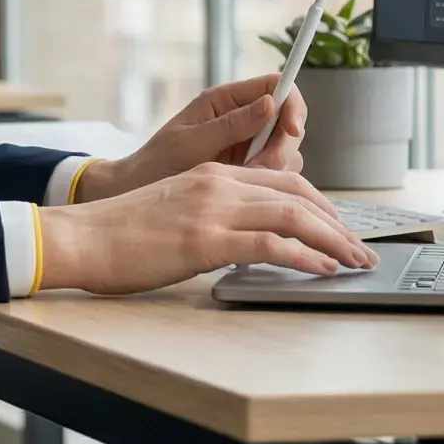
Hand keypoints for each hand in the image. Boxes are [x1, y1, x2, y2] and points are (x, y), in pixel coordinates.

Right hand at [37, 163, 374, 294]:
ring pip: (293, 214)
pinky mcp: (205, 239)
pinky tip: (323, 270)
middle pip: (298, 193)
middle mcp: (217, 183)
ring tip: (355, 262)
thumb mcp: (173, 211)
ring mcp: (212, 209)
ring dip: (334, 239)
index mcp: (210, 174)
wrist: (82, 237)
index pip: (282, 179)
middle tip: (361, 250)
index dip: (320, 204)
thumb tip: (243, 241)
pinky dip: (305, 256)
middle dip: (338, 223)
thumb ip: (210, 215)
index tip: (340, 228)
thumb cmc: (119, 233)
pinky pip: (271, 244)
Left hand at [75, 75, 305, 203]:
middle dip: (283, 145)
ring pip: (288, 149)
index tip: (292, 130)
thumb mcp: (191, 142)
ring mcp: (248, 145)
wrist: (139, 191)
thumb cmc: (157, 162)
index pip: (277, 86)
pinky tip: (246, 191)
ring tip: (245, 180)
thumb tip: (270, 103)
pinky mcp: (250, 170)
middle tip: (260, 167)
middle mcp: (242, 118)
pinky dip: (270, 183)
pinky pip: (278, 173)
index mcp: (226, 100)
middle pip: (289, 120)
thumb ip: (231, 125)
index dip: (292, 104)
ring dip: (276, 167)